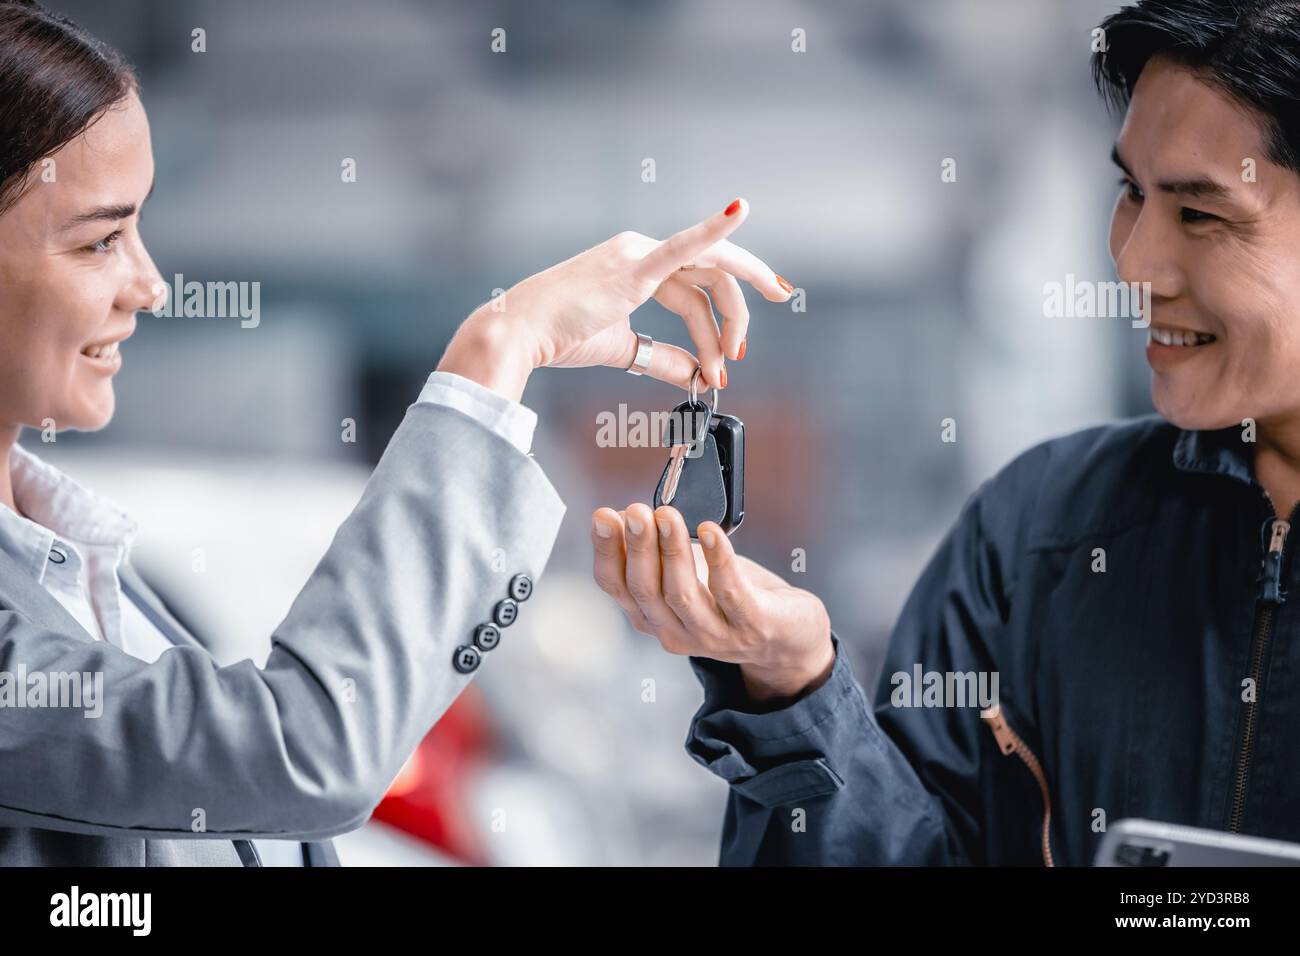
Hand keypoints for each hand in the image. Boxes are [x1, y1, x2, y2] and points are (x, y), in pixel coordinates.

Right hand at [437, 198, 791, 401]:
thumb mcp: (622, 347)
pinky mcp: (634, 265)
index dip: (719, 323)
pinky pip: (683, 245)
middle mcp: (642, 251)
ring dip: (730, 315)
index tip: (730, 355)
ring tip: (731, 356)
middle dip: (736, 315)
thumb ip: (662, 358)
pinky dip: (714, 228)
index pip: (695, 291)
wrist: (522, 332)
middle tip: (739, 354)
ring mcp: (638, 253)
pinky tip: (739, 211)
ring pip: (709, 272)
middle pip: (712, 278)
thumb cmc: (560, 335)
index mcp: (638, 265)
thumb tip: (694, 376)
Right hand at [591, 503, 834, 703]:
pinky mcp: (752, 625)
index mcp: (653, 615)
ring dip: (671, 551)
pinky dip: (719, 560)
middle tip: (635, 512)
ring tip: (667, 516)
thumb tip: (620, 515)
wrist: (789, 637)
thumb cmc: (733, 597)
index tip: (604, 517)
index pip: (616, 586)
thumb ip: (655, 550)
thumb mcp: (687, 571)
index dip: (606, 551)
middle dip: (637, 547)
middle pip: (646, 590)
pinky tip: (711, 532)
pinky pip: (730, 592)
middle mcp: (676, 630)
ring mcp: (714, 634)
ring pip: (681, 594)